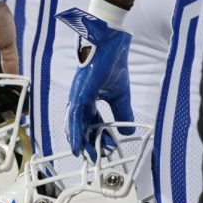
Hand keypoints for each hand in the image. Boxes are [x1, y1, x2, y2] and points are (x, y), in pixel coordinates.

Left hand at [57, 8, 133, 158]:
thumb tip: (128, 132)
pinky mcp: (80, 92)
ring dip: (80, 140)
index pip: (92, 123)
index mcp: (90, 98)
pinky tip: (78, 142)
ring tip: (85, 155)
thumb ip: (122, 113)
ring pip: (75, 123)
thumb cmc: (113, 64)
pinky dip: (75, 130)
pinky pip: (75, 115)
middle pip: (81, 126)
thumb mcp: (120, 95)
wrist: (112, 45)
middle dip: (87, 143)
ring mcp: (78, 96)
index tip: (106, 148)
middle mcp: (81, 98)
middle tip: (94, 157)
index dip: (98, 137)